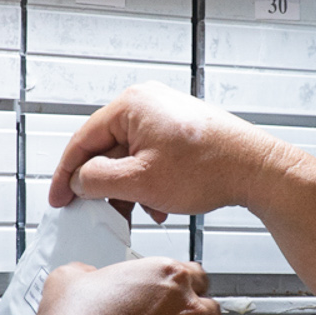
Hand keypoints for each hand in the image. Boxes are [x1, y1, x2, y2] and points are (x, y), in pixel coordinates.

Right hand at [48, 82, 299, 219]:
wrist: (257, 170)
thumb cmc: (210, 167)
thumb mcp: (140, 181)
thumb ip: (98, 180)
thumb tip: (79, 181)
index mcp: (131, 106)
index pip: (82, 140)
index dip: (66, 174)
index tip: (59, 198)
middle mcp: (147, 104)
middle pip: (106, 149)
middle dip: (104, 185)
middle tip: (98, 211)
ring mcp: (165, 116)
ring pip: (129, 157)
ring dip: (129, 188)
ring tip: (139, 210)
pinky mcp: (180, 131)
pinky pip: (150, 157)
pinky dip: (148, 182)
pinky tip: (158, 205)